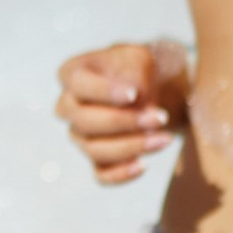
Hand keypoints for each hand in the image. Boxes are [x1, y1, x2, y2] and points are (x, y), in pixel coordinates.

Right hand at [55, 37, 190, 183]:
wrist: (154, 86)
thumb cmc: (141, 68)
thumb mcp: (141, 58)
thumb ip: (134, 73)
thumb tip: (134, 101)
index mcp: (73, 74)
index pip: (78, 85)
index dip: (104, 92)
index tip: (134, 94)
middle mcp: (69, 106)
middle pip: (84, 121)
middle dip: (123, 123)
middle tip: (158, 118)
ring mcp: (80, 135)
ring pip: (94, 150)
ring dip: (131, 147)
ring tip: (164, 138)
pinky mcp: (97, 158)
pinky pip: (101, 175)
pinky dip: (121, 174)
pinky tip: (143, 164)